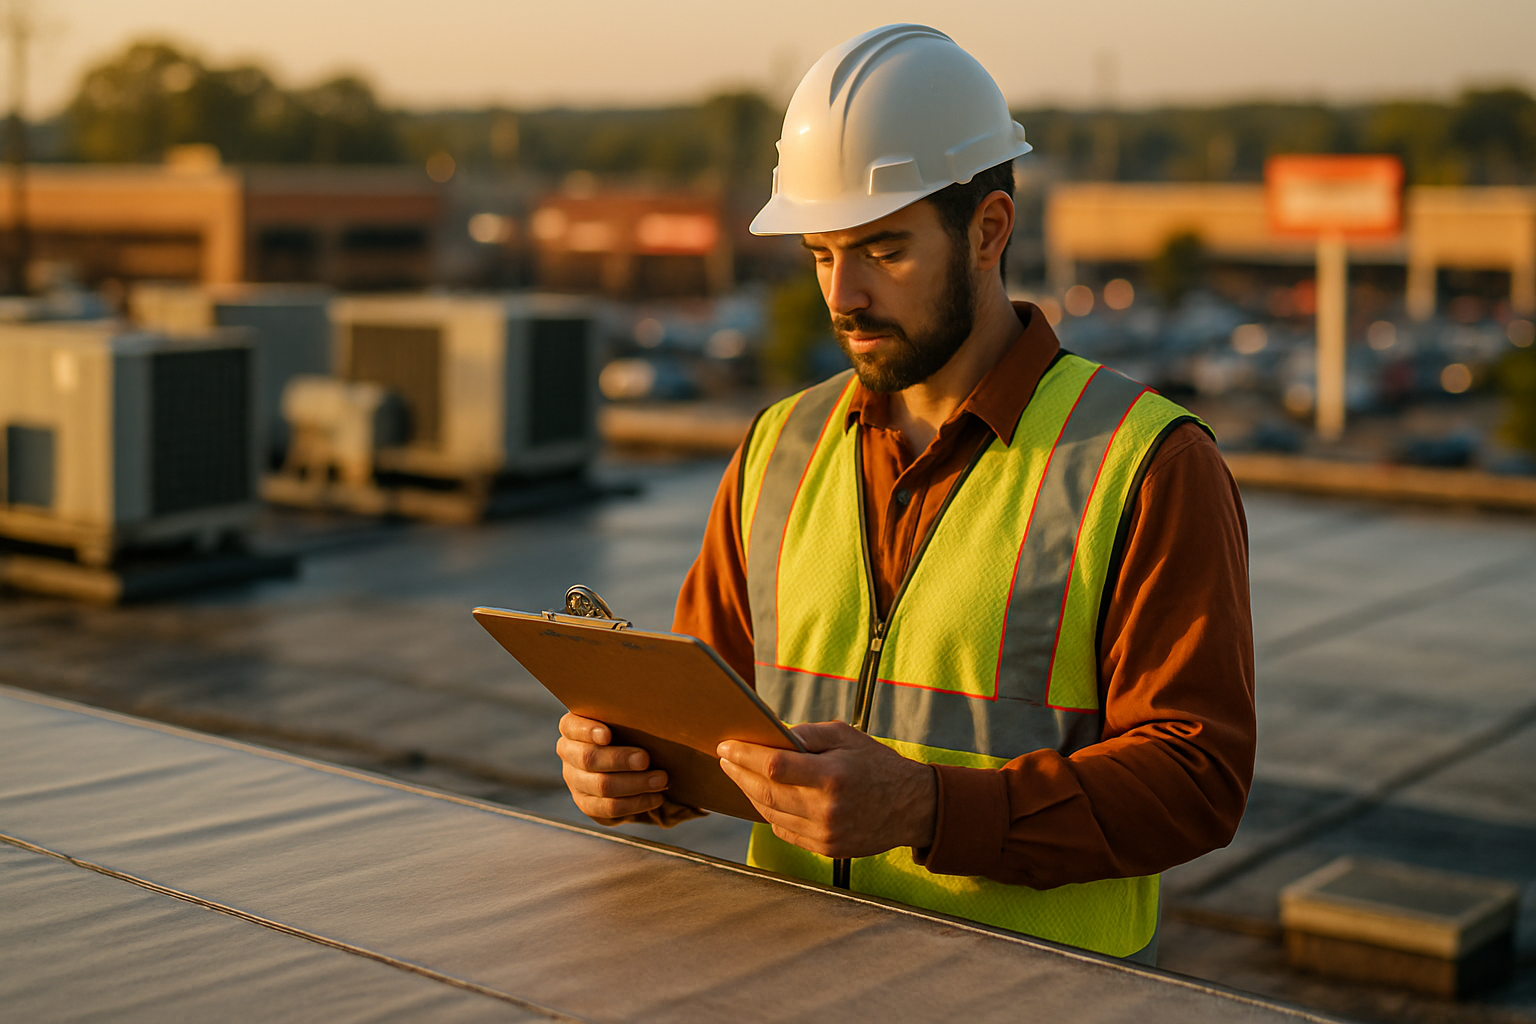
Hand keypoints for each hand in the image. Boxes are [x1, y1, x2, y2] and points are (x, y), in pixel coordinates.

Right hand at [556, 712, 669, 824]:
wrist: (633, 764)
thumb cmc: (631, 732)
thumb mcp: (627, 721)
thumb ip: (630, 716)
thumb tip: (653, 711)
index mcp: (573, 728)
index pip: (572, 727)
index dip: (588, 731)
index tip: (607, 735)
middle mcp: (569, 754)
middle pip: (588, 758)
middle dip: (619, 759)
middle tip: (645, 759)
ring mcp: (575, 781)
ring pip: (601, 786)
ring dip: (635, 784)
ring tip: (661, 780)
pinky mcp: (588, 803)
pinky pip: (610, 808)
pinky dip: (636, 803)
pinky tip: (656, 797)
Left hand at [718, 721, 936, 858]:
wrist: (912, 807)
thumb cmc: (877, 764)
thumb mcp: (846, 736)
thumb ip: (807, 735)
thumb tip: (770, 735)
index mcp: (832, 776)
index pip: (774, 766)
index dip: (744, 755)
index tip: (725, 746)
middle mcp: (826, 809)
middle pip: (766, 793)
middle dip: (739, 774)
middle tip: (725, 759)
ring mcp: (825, 833)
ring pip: (771, 814)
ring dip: (750, 794)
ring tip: (740, 775)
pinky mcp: (826, 848)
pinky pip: (785, 831)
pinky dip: (770, 813)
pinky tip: (765, 797)